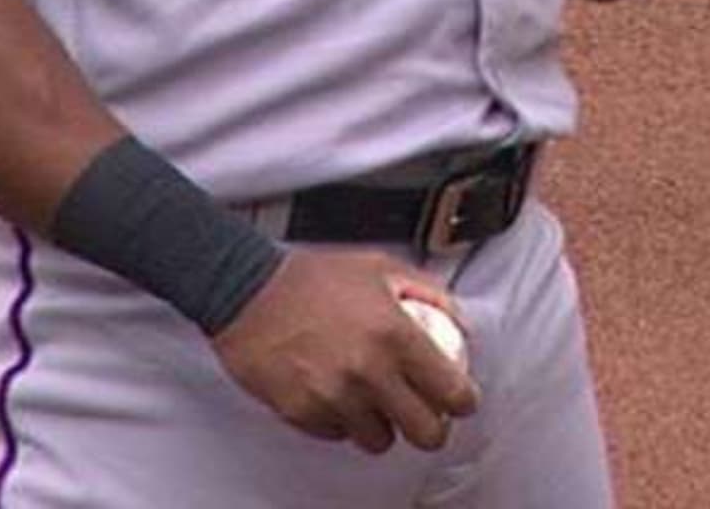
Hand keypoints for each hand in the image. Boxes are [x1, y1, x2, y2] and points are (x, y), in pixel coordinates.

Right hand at [209, 250, 478, 452]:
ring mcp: (335, 397)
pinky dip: (344, 422)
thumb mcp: (378, 268)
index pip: (451, 391)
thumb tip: (459, 322)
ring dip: (384, 426)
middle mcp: (369, 371)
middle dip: (432, 427)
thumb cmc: (309, 279)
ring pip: (380, 441)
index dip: (463, 401)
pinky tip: (339, 397)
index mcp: (394, 335)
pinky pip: (338, 435)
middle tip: (425, 414)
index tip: (460, 400)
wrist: (246, 291)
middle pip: (425, 432)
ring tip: (376, 404)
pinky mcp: (304, 413)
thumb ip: (427, 292)